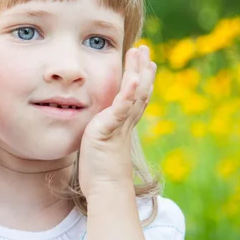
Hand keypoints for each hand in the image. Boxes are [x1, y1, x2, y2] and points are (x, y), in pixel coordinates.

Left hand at [78, 45, 155, 197]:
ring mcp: (119, 125)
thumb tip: (93, 130)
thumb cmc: (99, 173)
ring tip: (140, 53)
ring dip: (138, 71)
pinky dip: (129, 92)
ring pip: (134, 94)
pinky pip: (122, 107)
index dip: (141, 80)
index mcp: (122, 125)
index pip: (134, 98)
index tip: (146, 64)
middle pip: (139, 90)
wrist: (105, 190)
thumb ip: (100, 134)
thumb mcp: (100, 146)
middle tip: (145, 50)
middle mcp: (125, 122)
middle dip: (142, 69)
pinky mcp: (110, 129)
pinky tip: (133, 77)